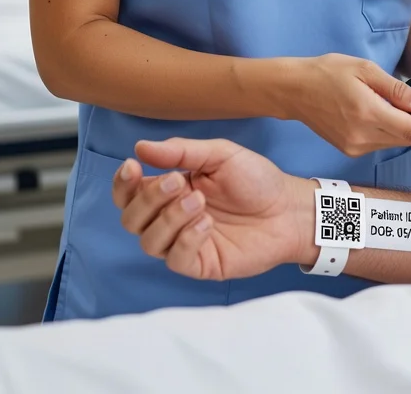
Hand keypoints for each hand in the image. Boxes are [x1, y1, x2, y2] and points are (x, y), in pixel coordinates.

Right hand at [113, 138, 313, 281]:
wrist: (288, 208)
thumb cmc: (256, 179)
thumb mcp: (221, 154)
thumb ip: (182, 151)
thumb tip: (140, 146)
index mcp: (171, 189)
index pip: (130, 192)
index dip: (123, 183)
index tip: (132, 166)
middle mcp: (171, 217)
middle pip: (131, 219)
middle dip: (149, 199)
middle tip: (179, 182)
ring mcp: (183, 242)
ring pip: (148, 241)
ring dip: (169, 219)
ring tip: (200, 201)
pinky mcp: (200, 264)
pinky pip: (175, 259)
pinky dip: (186, 239)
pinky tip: (208, 223)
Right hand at [278, 53, 410, 156]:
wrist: (294, 90)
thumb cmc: (326, 73)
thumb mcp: (364, 69)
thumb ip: (396, 89)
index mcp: (368, 113)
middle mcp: (362, 136)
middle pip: (407, 138)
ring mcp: (355, 146)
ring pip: (394, 141)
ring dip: (406, 128)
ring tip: (408, 109)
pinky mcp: (350, 149)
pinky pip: (380, 142)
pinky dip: (390, 130)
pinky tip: (387, 115)